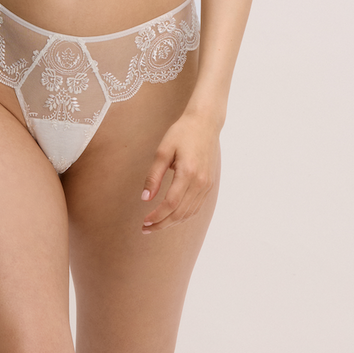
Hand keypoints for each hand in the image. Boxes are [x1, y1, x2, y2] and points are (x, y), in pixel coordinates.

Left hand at [140, 112, 219, 233]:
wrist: (205, 123)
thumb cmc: (182, 133)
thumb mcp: (163, 150)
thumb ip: (154, 176)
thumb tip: (145, 198)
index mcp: (188, 173)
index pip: (171, 204)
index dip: (157, 216)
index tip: (144, 222)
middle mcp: (200, 183)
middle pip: (180, 213)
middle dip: (162, 224)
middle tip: (146, 229)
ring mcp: (207, 185)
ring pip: (189, 213)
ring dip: (172, 222)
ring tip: (156, 225)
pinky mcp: (209, 184)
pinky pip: (196, 206)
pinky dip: (183, 215)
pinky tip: (172, 216)